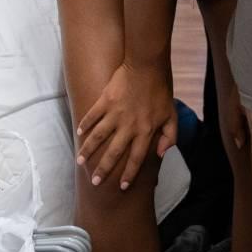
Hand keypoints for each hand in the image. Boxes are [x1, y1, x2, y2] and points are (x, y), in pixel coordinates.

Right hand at [75, 61, 176, 189]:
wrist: (147, 65)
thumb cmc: (161, 90)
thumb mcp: (172, 115)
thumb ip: (169, 136)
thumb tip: (162, 154)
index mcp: (145, 131)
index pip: (136, 158)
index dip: (129, 173)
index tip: (122, 186)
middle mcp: (128, 125)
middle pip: (114, 152)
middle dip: (104, 169)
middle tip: (95, 182)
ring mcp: (115, 113)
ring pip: (98, 136)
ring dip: (89, 150)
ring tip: (80, 161)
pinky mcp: (105, 100)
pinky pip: (92, 115)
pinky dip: (85, 125)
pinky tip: (79, 134)